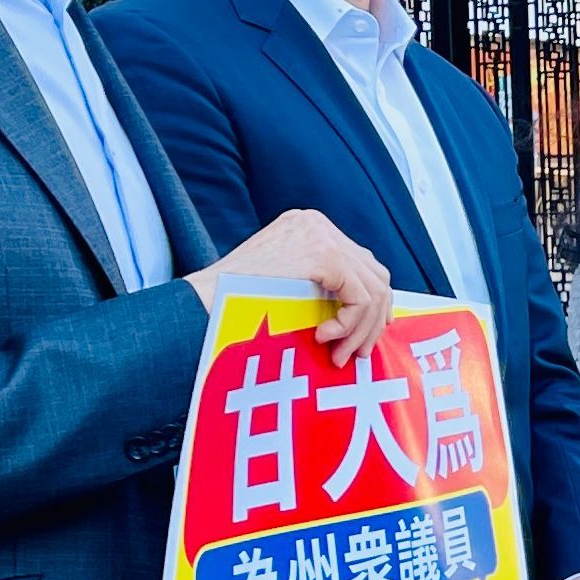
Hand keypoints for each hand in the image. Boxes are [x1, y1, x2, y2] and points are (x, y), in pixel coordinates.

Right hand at [190, 208, 395, 365]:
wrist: (204, 303)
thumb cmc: (236, 304)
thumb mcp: (285, 282)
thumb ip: (320, 283)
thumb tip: (363, 308)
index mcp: (310, 226)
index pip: (362, 262)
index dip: (373, 301)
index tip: (367, 334)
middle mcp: (318, 224)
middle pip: (375, 273)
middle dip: (372, 319)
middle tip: (358, 353)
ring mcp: (322, 234)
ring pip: (374, 288)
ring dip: (361, 330)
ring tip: (340, 355)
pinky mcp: (323, 254)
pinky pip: (360, 298)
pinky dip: (349, 325)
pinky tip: (323, 338)